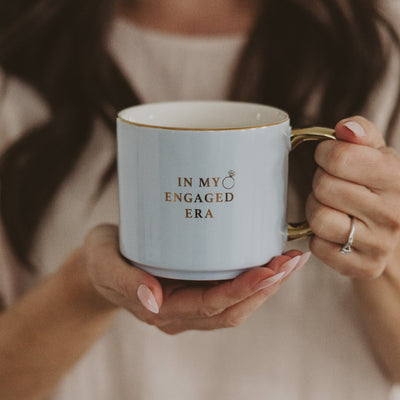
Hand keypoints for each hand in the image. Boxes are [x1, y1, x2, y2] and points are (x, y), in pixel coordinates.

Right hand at [83, 224, 309, 333]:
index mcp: (163, 310)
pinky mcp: (195, 286)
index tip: (271, 270)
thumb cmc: (102, 261)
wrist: (100, 264)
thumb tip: (152, 298)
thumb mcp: (104, 265)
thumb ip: (125, 282)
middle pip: (233, 308)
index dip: (243, 291)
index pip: (211, 307)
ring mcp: (190, 302)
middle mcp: (183, 312)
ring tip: (291, 259)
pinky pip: (230, 289)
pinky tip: (268, 257)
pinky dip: (254, 277)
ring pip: (237, 303)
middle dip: (266, 287)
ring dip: (267, 284)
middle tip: (292, 260)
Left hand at [306, 116, 399, 278]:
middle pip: (324, 187)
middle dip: (320, 181)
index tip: (329, 158)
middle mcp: (392, 213)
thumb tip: (345, 129)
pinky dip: (318, 237)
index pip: (339, 157)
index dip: (325, 154)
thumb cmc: (376, 184)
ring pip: (319, 218)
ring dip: (315, 209)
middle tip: (331, 185)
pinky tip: (333, 230)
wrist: (392, 228)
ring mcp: (380, 244)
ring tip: (330, 206)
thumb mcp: (375, 152)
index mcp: (396, 177)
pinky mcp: (364, 267)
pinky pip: (318, 247)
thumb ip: (361, 132)